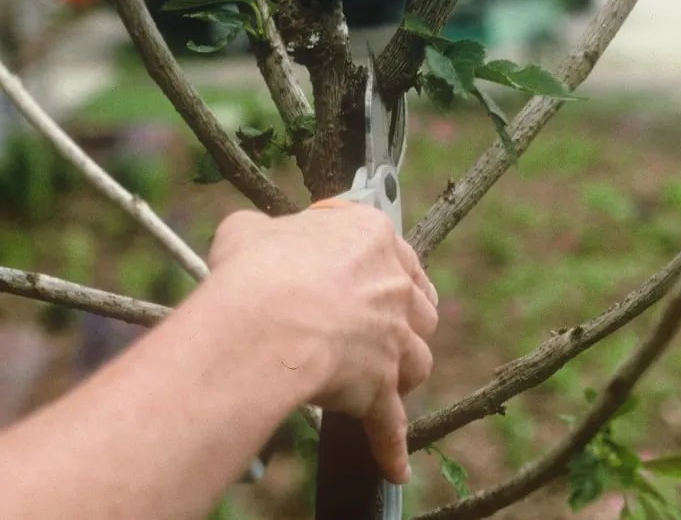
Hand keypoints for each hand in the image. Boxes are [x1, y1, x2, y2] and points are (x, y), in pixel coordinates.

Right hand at [209, 204, 438, 483]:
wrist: (262, 323)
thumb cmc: (253, 268)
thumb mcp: (247, 231)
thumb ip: (262, 233)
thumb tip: (253, 238)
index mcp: (368, 234)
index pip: (380, 241)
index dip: (365, 256)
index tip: (347, 268)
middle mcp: (393, 283)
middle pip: (414, 302)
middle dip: (400, 315)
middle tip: (376, 325)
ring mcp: (394, 337)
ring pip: (417, 359)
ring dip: (403, 371)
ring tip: (385, 380)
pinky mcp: (381, 386)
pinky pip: (391, 424)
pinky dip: (391, 446)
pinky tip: (394, 466)